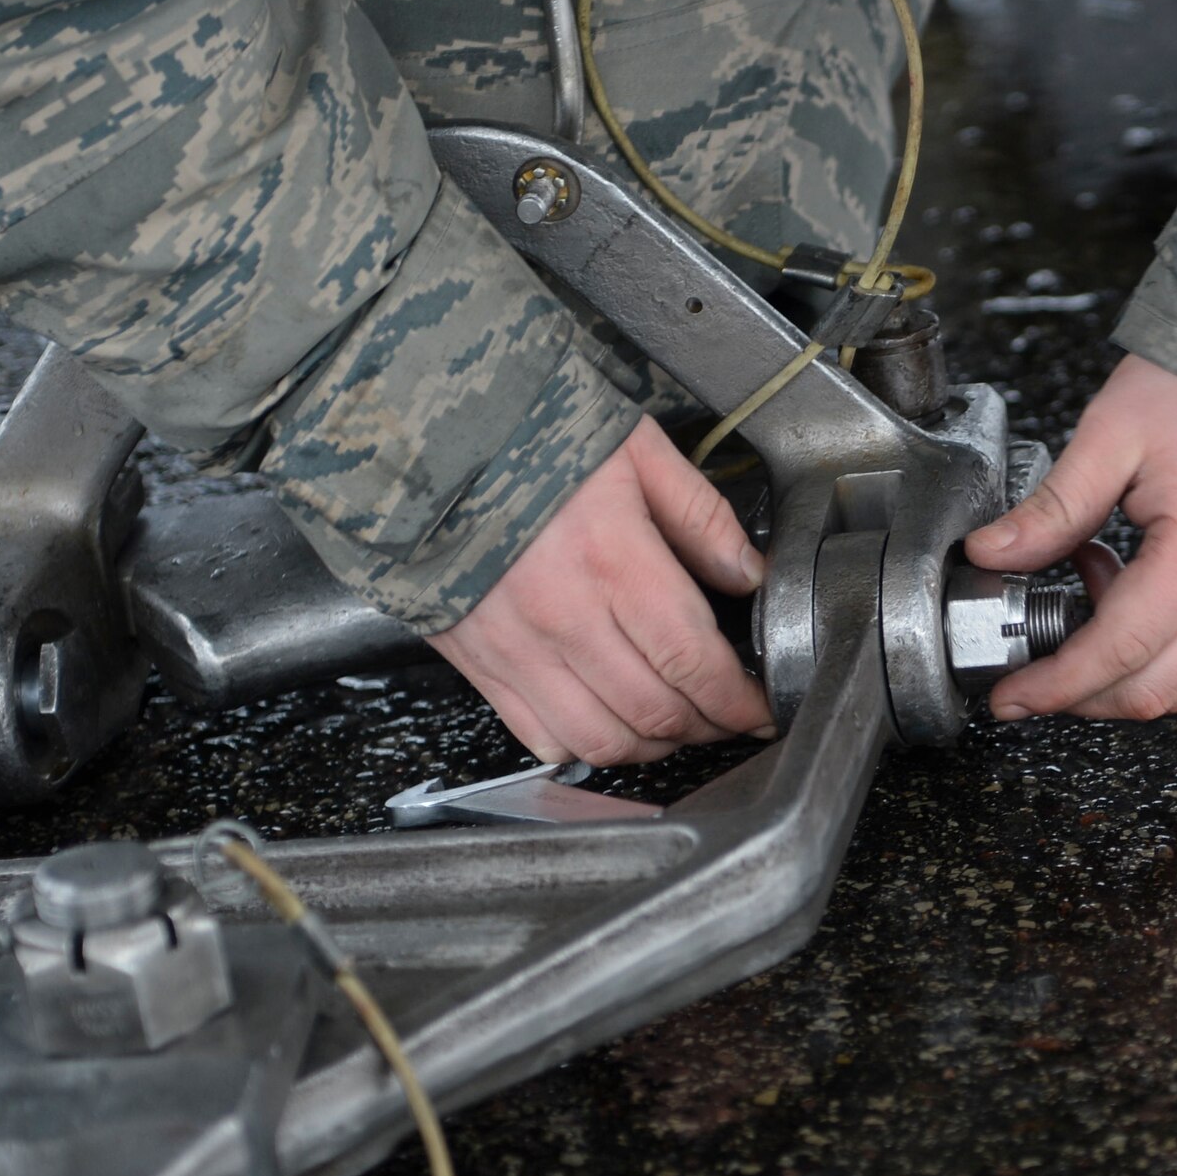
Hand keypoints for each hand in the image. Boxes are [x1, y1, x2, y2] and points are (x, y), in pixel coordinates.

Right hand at [427, 415, 774, 763]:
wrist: (418, 433)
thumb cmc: (523, 428)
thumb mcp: (634, 448)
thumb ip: (700, 515)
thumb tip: (747, 574)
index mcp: (614, 560)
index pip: (695, 663)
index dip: (737, 701)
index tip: (758, 709)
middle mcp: (565, 617)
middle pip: (655, 712)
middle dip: (706, 726)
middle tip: (726, 716)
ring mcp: (517, 648)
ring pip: (601, 740)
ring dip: (651, 747)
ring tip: (674, 725)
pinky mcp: (479, 662)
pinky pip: (540, 736)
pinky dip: (583, 746)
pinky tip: (606, 723)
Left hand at [964, 353, 1176, 720]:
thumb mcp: (1112, 435)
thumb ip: (1051, 509)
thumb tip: (993, 554)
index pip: (1118, 652)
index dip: (1056, 685)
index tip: (1011, 695)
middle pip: (1154, 690)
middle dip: (1081, 696)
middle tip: (1028, 673)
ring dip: (1119, 672)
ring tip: (1080, 600)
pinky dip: (1155, 647)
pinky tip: (1122, 590)